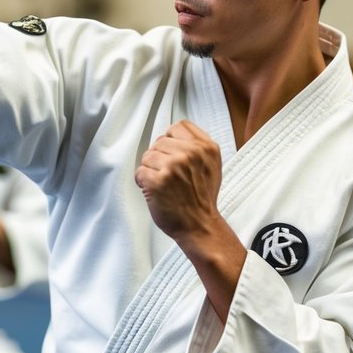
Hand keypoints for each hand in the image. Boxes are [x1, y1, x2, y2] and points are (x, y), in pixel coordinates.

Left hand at [134, 120, 223, 242]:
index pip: (178, 127)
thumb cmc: (202, 199)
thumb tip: (174, 136)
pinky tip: (155, 191)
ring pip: (147, 156)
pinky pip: (139, 172)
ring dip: (151, 170)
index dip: (171, 140)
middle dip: (159, 158)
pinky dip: (143, 182)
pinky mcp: (157, 181)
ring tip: (164, 184)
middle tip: (169, 175)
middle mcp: (191, 154)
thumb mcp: (212, 165)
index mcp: (206, 147)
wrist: (200, 226)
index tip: (171, 153)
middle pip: (159, 141)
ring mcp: (173, 166)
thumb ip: (198, 147)